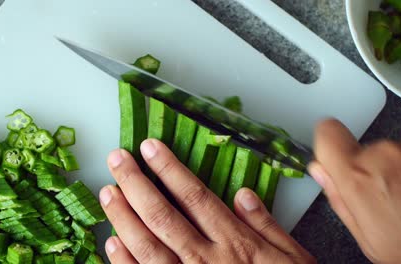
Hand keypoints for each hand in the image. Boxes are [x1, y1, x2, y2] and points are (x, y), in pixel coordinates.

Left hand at [100, 139, 314, 263]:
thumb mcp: (293, 258)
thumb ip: (267, 225)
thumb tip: (243, 193)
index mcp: (235, 242)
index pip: (194, 196)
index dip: (169, 169)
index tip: (149, 148)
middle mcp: (207, 260)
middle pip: (163, 215)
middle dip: (136, 184)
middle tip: (117, 159)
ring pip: (148, 246)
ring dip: (124, 217)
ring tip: (107, 192)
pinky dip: (125, 263)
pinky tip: (112, 243)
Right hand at [308, 119, 400, 263]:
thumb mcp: (364, 234)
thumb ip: (337, 196)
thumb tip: (321, 170)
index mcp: (357, 177)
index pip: (327, 131)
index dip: (328, 144)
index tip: (334, 155)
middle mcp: (384, 156)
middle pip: (362, 148)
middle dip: (368, 168)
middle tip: (383, 196)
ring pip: (390, 153)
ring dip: (396, 170)